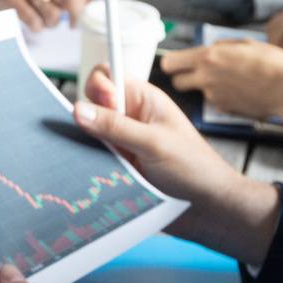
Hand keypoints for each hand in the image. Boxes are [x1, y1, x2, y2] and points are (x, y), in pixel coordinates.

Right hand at [71, 67, 281, 263]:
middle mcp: (129, 117)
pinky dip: (87, 161)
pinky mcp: (116, 164)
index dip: (98, 86)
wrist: (205, 205)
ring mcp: (121, 141)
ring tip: (101, 157)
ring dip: (86, 143)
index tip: (102, 103)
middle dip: (86, 117)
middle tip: (102, 137)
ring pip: (87, 133)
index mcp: (144, 100)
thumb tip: (78, 109)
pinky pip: (91, 156)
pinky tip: (94, 170)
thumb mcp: (153, 143)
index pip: (107, 76)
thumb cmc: (193, 168)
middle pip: (91, 105)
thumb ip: (115, 126)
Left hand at [159, 39, 282, 124]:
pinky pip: (214, 101)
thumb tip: (213, 47)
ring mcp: (213, 96)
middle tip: (196, 72)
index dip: (172, 63)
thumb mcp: (246, 43)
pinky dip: (221, 96)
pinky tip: (238, 90)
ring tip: (228, 80)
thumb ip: (223, 46)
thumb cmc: (273, 63)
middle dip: (183, 77)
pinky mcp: (222, 109)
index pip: (170, 62)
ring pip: (197, 91)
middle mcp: (206, 77)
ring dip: (206, 86)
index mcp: (208, 57)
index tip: (177, 62)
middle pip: (176, 82)